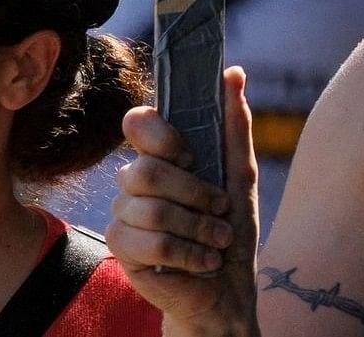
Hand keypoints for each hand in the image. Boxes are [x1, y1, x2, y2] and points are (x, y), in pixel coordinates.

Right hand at [116, 65, 261, 336]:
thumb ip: (234, 127)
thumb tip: (234, 73)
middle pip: (145, 170)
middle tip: (221, 210)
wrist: (225, 289)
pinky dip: (186, 253)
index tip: (191, 157)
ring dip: (196, 228)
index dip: (160, 136)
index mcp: (161, 156)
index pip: (137, 122)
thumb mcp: (241, 177)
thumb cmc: (230, 230)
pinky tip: (204, 261)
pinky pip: (147, 242)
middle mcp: (135, 179)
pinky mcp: (121, 248)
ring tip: (217, 242)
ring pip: (149, 209)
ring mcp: (123, 213)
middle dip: (194, 194)